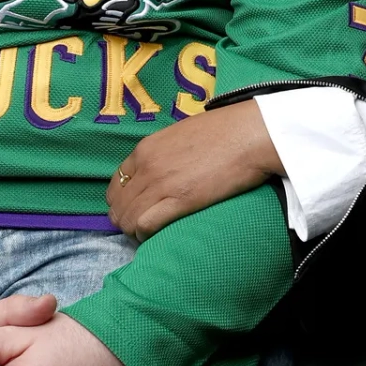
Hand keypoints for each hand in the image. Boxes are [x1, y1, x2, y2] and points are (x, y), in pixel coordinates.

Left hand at [108, 100, 283, 239]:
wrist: (249, 134)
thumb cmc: (224, 130)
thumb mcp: (183, 132)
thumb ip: (165, 149)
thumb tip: (165, 164)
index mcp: (146, 148)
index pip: (116, 182)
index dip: (121, 200)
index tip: (133, 208)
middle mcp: (147, 166)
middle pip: (117, 203)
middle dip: (123, 218)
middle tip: (137, 225)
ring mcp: (161, 184)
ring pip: (127, 217)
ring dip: (132, 229)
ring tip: (145, 233)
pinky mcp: (179, 201)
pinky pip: (145, 224)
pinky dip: (144, 234)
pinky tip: (153, 235)